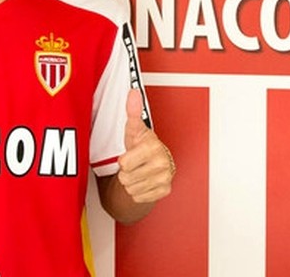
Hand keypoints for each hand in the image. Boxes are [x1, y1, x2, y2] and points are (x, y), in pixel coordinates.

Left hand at [116, 88, 174, 203]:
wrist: (155, 161)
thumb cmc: (142, 145)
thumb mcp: (134, 129)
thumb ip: (132, 111)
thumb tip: (133, 92)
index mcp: (153, 147)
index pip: (124, 164)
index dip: (124, 160)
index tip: (132, 154)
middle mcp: (162, 163)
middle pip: (127, 178)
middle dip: (127, 172)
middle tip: (135, 163)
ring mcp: (165, 178)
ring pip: (131, 189)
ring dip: (132, 182)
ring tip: (139, 171)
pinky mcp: (165, 191)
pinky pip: (139, 197)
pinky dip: (139, 191)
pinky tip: (144, 180)